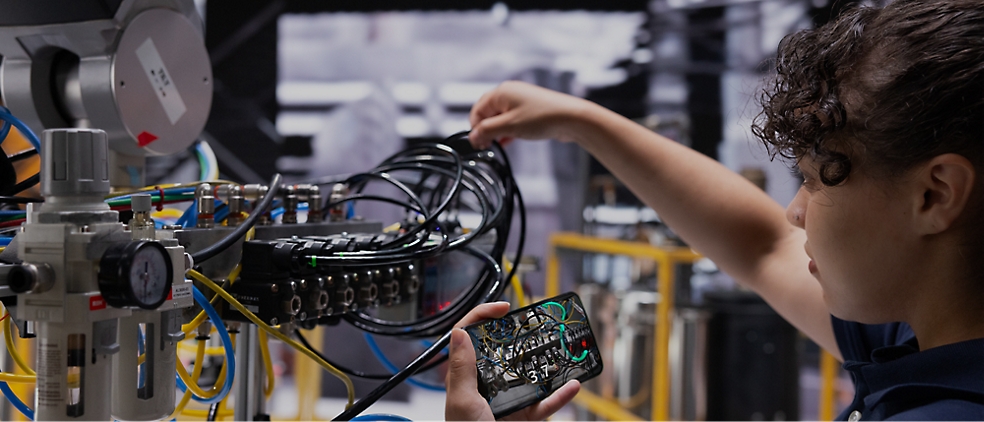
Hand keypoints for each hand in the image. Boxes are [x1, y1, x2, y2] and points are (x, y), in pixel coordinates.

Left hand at [445, 302, 580, 420]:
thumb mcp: (461, 400)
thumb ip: (461, 367)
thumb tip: (459, 332)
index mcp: (466, 378)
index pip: (470, 337)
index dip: (484, 316)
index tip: (503, 307)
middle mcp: (487, 385)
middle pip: (505, 351)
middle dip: (522, 335)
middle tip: (536, 323)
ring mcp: (508, 400)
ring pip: (531, 375)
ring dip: (548, 363)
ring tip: (560, 349)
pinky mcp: (526, 417)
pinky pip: (547, 403)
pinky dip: (562, 395)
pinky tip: (572, 385)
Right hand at [468, 81, 591, 149]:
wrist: (571, 118)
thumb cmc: (543, 117)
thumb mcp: (509, 126)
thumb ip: (487, 130)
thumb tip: (473, 136)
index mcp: (501, 92)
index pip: (477, 110)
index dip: (475, 128)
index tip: (478, 143)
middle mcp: (509, 93)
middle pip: (487, 113)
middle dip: (485, 129)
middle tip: (486, 146)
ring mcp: (520, 101)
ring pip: (499, 118)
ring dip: (496, 131)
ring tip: (497, 145)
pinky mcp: (529, 110)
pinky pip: (511, 120)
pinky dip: (507, 131)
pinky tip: (507, 142)